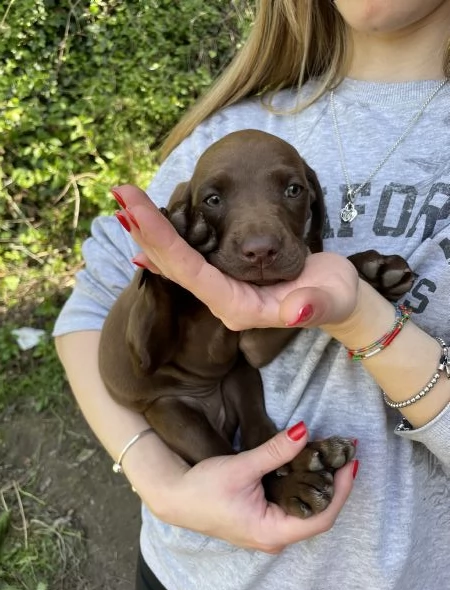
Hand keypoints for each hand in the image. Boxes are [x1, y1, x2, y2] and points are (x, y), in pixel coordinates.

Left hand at [113, 185, 359, 330]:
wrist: (334, 302)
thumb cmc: (333, 299)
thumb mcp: (329, 301)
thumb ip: (313, 307)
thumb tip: (298, 310)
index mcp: (237, 306)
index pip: (189, 271)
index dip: (160, 240)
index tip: (133, 210)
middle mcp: (221, 297)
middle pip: (174, 263)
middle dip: (146, 229)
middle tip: (120, 194)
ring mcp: (222, 287)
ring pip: (178, 259)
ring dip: (152, 230)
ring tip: (126, 201)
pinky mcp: (228, 275)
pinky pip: (191, 255)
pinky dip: (170, 236)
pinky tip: (151, 223)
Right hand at [133, 424, 356, 552]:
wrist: (175, 498)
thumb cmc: (202, 489)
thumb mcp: (241, 467)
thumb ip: (274, 452)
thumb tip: (303, 431)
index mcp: (271, 531)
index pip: (321, 517)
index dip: (340, 491)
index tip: (350, 464)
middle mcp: (274, 536)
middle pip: (318, 514)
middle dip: (334, 484)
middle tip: (344, 454)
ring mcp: (268, 529)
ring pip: (305, 509)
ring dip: (320, 483)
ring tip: (331, 457)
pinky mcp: (262, 519)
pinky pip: (292, 504)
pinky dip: (303, 484)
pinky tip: (307, 465)